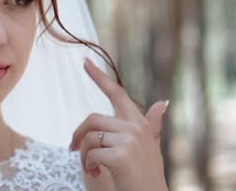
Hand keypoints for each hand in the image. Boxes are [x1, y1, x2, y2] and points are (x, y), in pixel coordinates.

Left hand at [70, 58, 168, 190]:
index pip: (117, 93)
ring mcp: (129, 141)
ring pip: (89, 138)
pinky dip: (88, 166)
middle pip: (92, 119)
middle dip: (77, 135)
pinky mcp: (121, 156)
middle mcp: (135, 127)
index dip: (99, 77)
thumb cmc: (147, 174)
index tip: (85, 61)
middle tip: (72, 148)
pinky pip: (90, 154)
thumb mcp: (150, 147)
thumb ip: (152, 125)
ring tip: (92, 167)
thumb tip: (163, 102)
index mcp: (139, 123)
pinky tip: (96, 173)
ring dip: (84, 155)